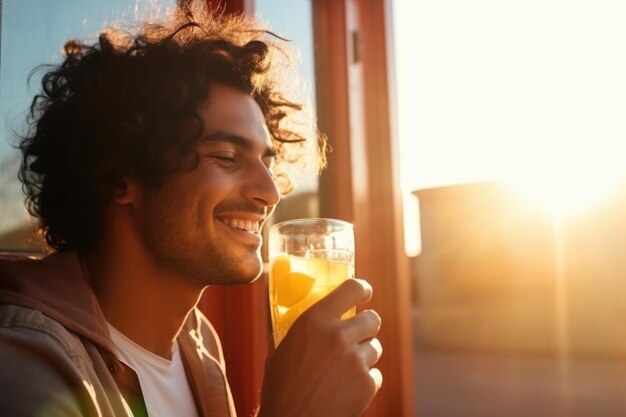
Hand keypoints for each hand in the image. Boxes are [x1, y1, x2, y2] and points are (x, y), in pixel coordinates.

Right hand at [258, 278, 382, 416]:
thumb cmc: (279, 389)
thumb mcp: (280, 350)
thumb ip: (299, 330)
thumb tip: (305, 316)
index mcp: (314, 321)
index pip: (352, 288)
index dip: (362, 289)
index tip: (365, 293)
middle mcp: (338, 336)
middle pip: (372, 318)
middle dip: (366, 326)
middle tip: (356, 335)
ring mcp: (356, 361)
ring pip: (375, 347)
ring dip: (364, 355)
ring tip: (343, 370)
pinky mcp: (367, 384)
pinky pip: (376, 374)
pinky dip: (365, 381)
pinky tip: (345, 389)